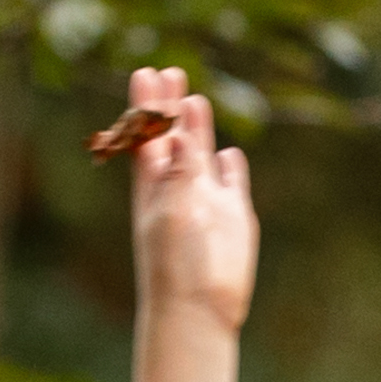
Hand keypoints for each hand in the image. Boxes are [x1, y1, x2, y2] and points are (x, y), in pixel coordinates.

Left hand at [118, 69, 259, 381]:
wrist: (198, 310)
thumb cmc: (175, 265)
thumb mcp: (173, 211)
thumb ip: (178, 172)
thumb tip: (179, 131)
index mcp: (152, 188)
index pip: (146, 137)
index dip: (145, 107)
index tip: (145, 74)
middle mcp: (178, 190)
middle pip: (171, 138)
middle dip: (169, 108)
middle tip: (168, 71)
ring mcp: (208, 202)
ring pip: (203, 156)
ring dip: (199, 129)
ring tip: (196, 99)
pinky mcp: (235, 218)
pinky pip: (232, 185)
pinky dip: (231, 169)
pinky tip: (229, 155)